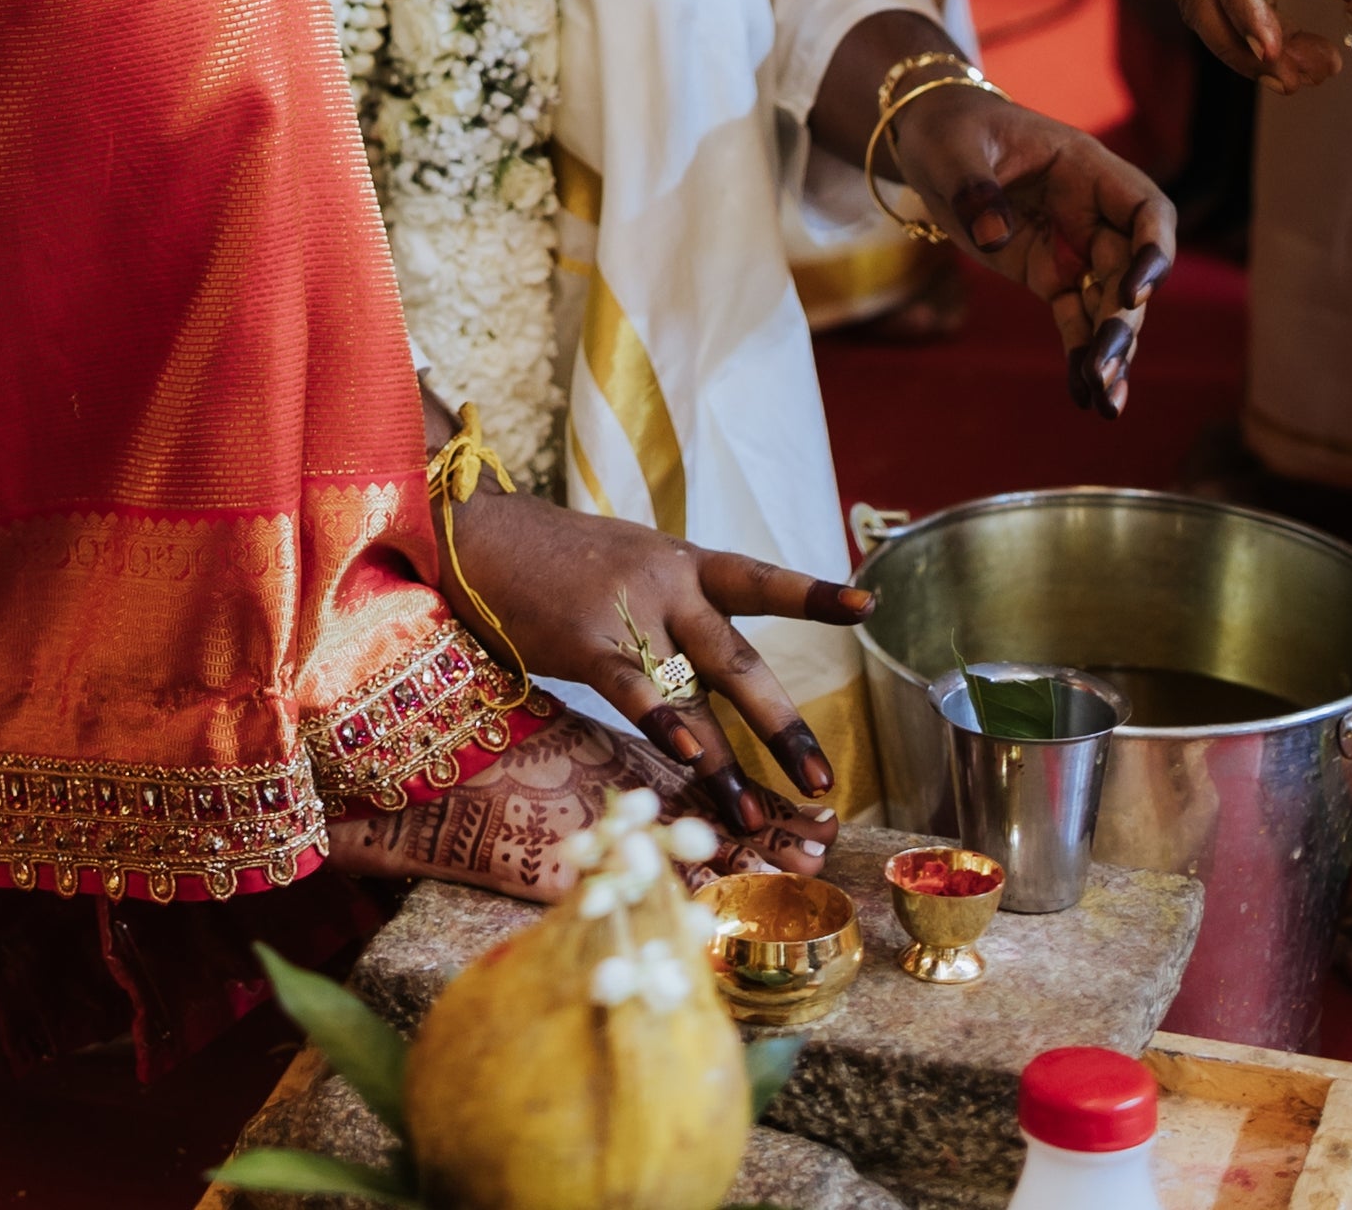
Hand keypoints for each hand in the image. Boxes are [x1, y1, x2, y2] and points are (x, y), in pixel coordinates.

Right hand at [438, 478, 867, 861]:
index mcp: (685, 563)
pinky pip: (636, 688)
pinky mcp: (586, 638)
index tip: (870, 604)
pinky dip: (665, 723)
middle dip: (784, 726)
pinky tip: (690, 757)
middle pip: (741, 659)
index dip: (815, 593)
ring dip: (727, 761)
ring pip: (694, 690)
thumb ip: (673, 617)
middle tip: (823, 781)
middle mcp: (668, 582)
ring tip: (753, 818)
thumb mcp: (630, 566)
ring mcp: (629, 608)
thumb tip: (711, 689)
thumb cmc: (558, 562)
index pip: (760, 579)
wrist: (481, 532)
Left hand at [887, 79, 1175, 416]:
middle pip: (1129, 272)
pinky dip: (1080, 356)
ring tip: (1104, 401)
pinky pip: (1075, 320)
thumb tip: (997, 238)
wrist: (931, 142)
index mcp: (1085, 168)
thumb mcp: (951, 148)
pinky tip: (1084, 398)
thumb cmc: (949, 130)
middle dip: (1122, 323)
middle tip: (1106, 369)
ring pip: (1108, 305)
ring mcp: (1075, 247)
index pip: (1147, 210)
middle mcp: (1093, 213)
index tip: (1133, 294)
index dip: (1153, 251)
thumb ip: (973, 186)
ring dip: (1110, 352)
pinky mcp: (1050, 276)